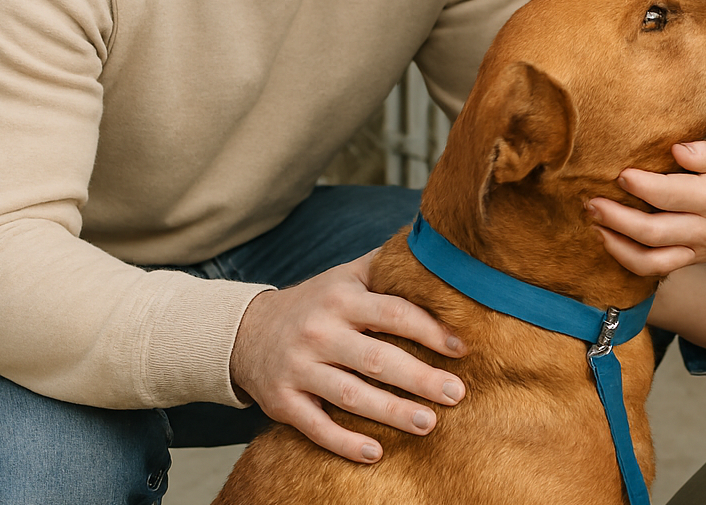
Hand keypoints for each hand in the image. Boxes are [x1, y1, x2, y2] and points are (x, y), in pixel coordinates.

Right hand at [229, 250, 467, 462]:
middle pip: (376, 359)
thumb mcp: (345, 277)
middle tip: (455, 393)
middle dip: (419, 378)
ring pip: (350, 395)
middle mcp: (319, 333)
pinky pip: (316, 426)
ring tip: (428, 424)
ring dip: (391, 412)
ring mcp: (298, 369)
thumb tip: (438, 253)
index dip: (430, 330)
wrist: (244, 331)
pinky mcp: (281, 401)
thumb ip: (385, 267)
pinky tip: (376, 453)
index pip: (392, 312)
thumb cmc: (314, 304)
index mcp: (341, 300)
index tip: (462, 348)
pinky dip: (345, 442)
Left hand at [590, 140, 705, 276]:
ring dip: (616, 244)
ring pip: (649, 259)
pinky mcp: (689, 260)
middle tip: (592, 201)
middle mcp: (701, 228)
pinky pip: (654, 268)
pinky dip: (627, 258)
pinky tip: (609, 239)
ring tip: (594, 223)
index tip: (620, 173)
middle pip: (652, 231)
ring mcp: (694, 249)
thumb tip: (677, 148)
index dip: (643, 185)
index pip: (672, 194)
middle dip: (616, 218)